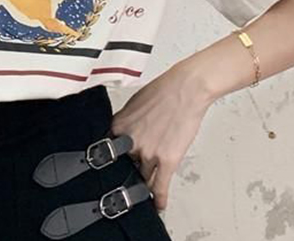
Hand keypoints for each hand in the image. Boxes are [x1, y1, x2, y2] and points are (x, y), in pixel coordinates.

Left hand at [110, 62, 213, 210]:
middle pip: (125, 166)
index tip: (109, 169)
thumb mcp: (133, 104)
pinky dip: (159, 199)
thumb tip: (121, 134)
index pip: (108, 151)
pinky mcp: (167, 160)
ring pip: (142, 178)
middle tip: (129, 180)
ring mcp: (148, 153)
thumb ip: (124, 123)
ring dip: (143, 185)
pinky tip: (158, 206)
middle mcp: (130, 141)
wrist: (185, 88)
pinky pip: (160, 186)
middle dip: (128, 172)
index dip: (110, 161)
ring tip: (142, 193)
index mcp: (119, 126)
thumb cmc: (163, 91)